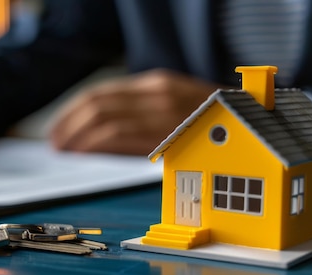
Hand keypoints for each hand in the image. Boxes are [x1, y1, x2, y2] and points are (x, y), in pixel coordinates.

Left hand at [49, 69, 224, 154]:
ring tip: (64, 151)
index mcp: (156, 84)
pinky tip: (83, 154)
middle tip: (55, 143)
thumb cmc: (209, 126)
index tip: (58, 129)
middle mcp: (158, 93)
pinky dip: (94, 145)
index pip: (100, 94)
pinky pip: (119, 137)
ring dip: (76, 136)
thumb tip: (96, 134)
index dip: (72, 112)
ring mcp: (164, 112)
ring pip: (103, 120)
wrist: (256, 126)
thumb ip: (140, 115)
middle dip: (68, 125)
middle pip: (96, 104)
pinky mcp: (170, 134)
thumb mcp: (172, 108)